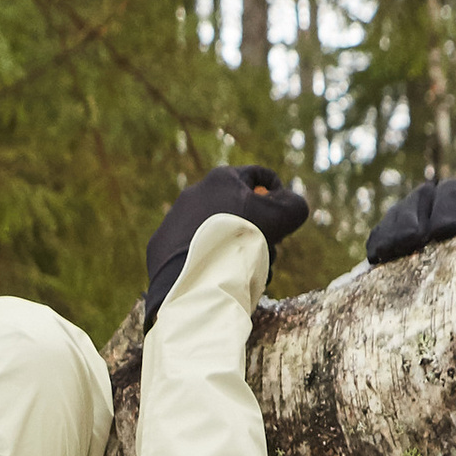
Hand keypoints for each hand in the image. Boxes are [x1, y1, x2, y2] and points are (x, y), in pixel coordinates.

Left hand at [143, 162, 311, 325]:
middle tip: (265, 255)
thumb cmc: (243, 239)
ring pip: (215, 233)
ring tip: (242, 273)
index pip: (259, 177)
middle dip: (257, 232)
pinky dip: (207, 262)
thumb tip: (290, 206)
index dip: (279, 196)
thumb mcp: (285, 216)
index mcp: (222, 178)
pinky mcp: (160, 247)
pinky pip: (192, 251)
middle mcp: (194, 193)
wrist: (196, 276)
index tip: (284, 222)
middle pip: (237, 210)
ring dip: (234, 250)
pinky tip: (216, 279)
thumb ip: (295, 205)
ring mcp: (174, 219)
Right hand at [364, 158, 455, 268]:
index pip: (453, 192)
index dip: (446, 209)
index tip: (444, 232)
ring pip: (399, 215)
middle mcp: (437, 195)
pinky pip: (382, 231)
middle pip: (421, 201)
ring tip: (388, 252)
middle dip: (413, 221)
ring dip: (392, 233)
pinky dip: (377, 241)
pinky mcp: (396, 231)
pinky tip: (374, 257)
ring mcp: (414, 212)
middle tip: (414, 241)